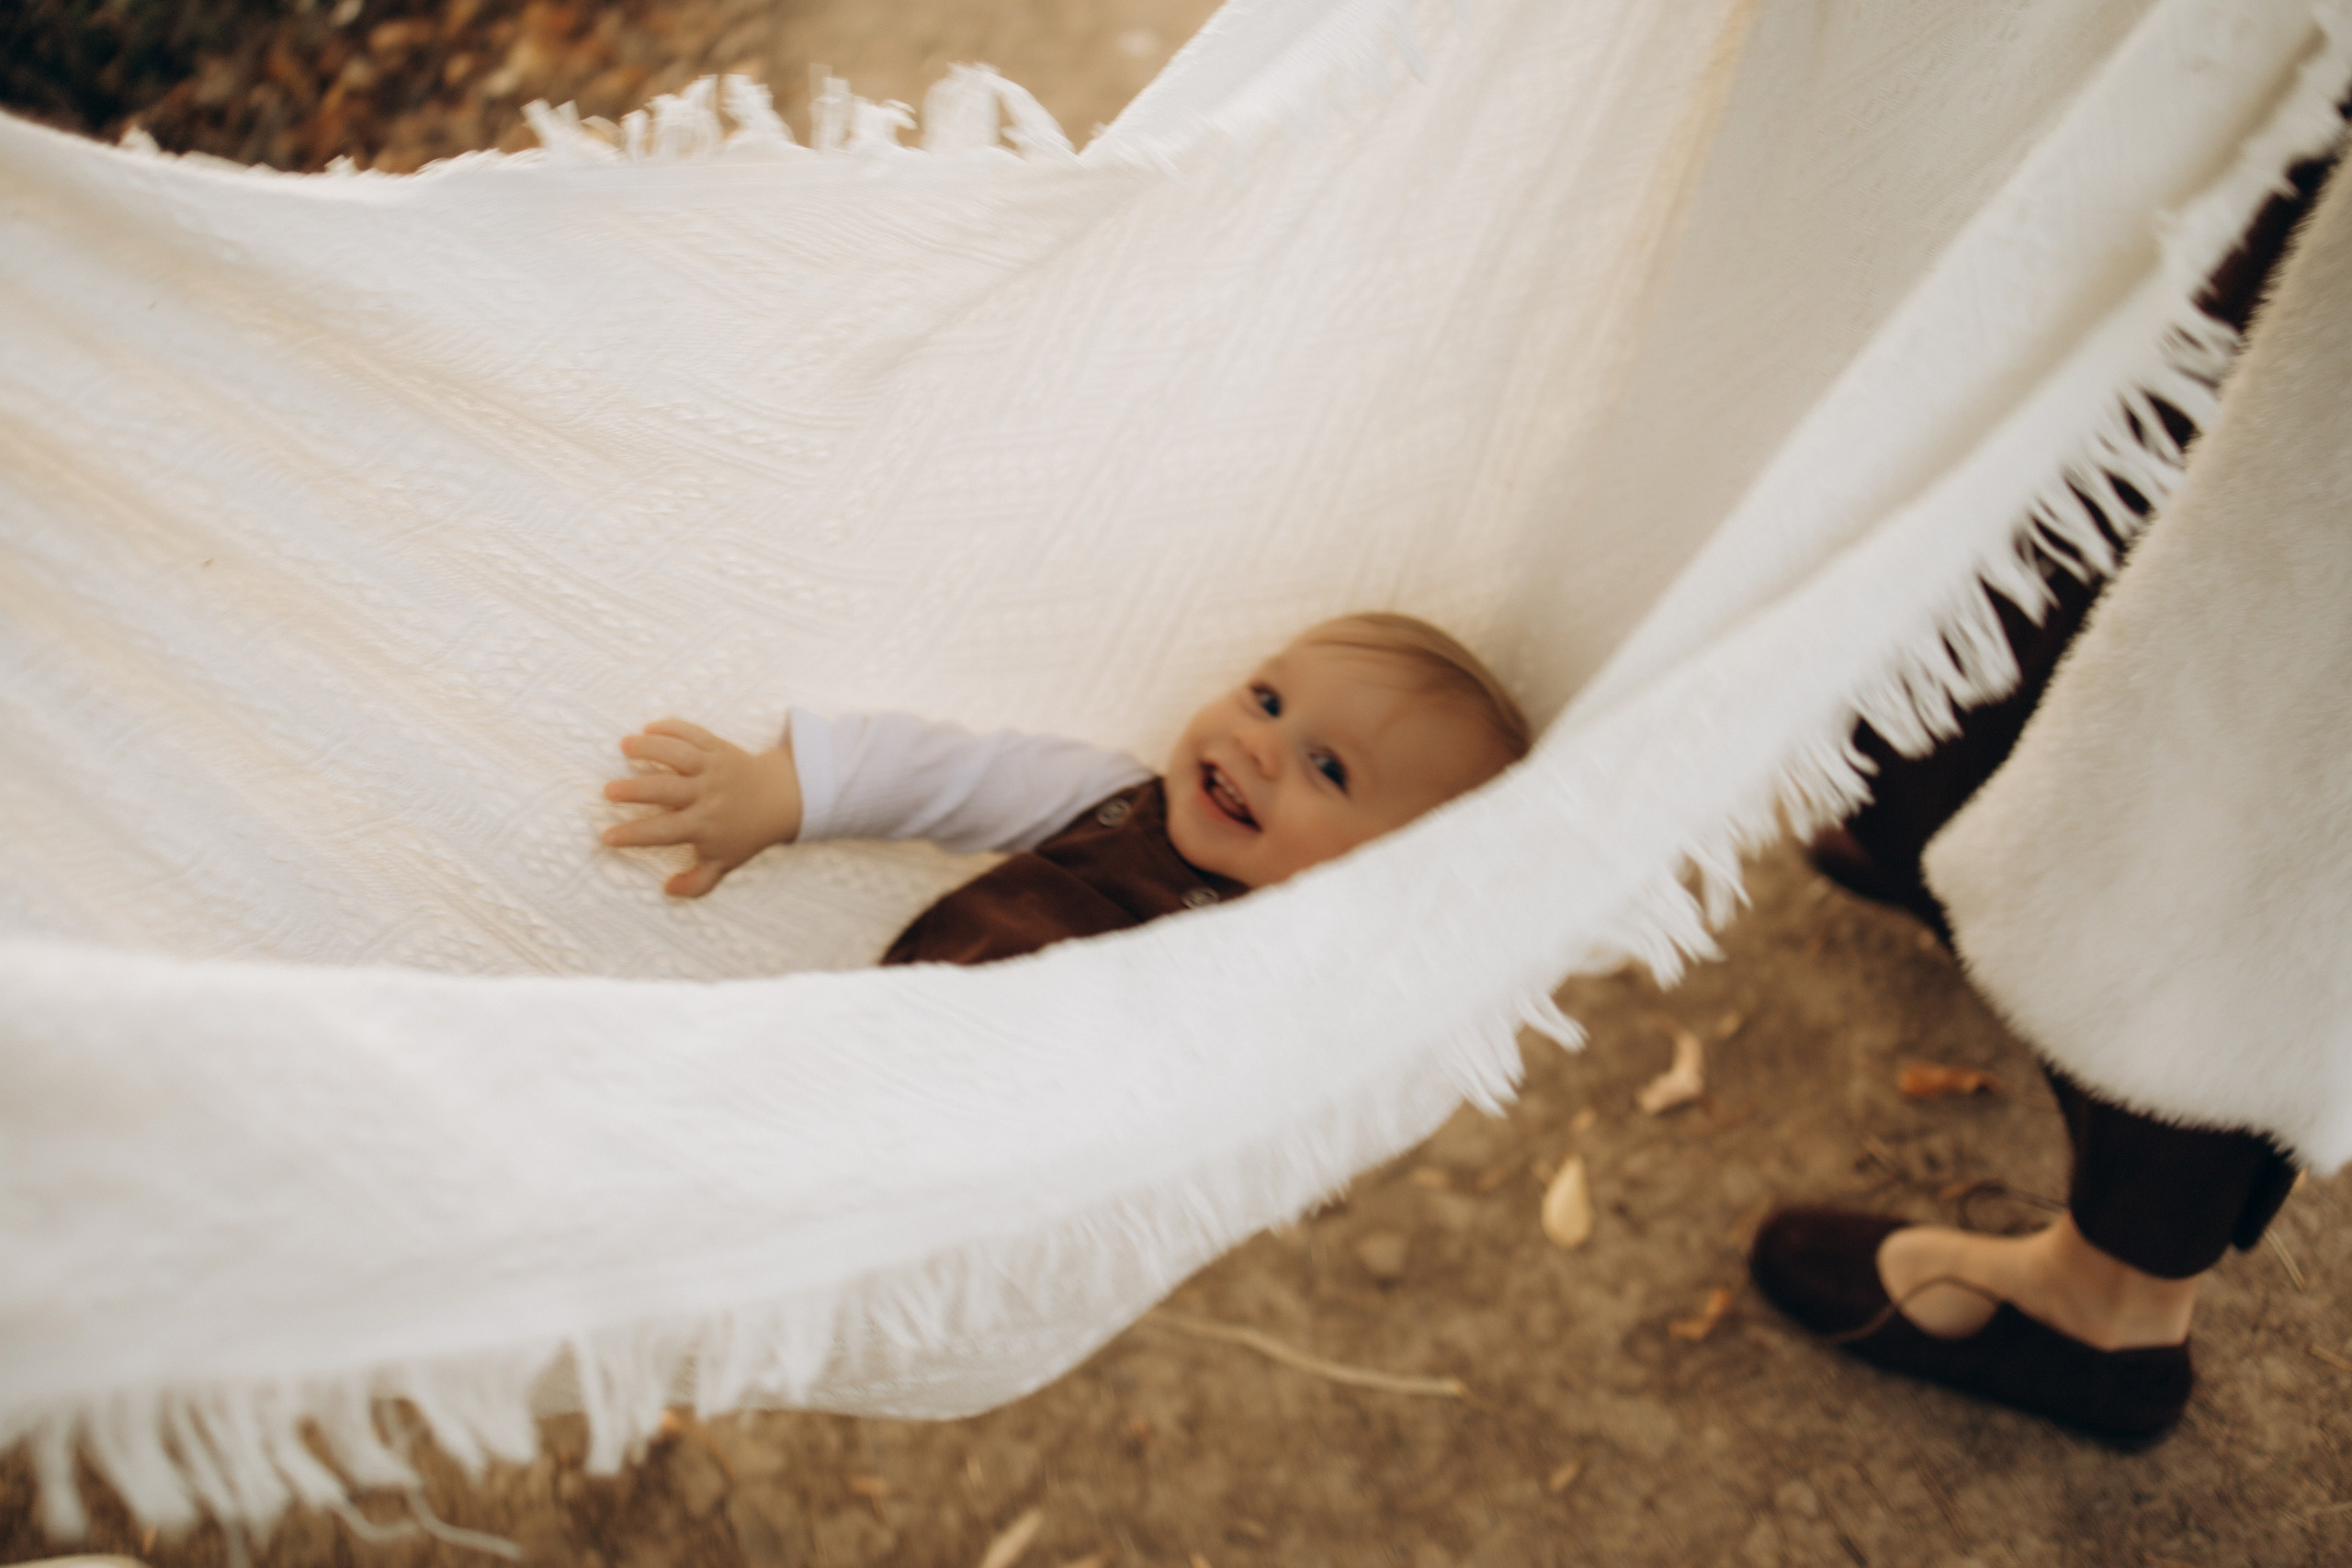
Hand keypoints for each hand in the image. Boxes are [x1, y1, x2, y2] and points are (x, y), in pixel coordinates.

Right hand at [602, 718, 802, 897]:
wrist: (780, 798)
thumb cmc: (744, 833)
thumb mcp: (725, 863)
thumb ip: (697, 883)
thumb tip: (668, 890)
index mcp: (704, 825)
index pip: (663, 831)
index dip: (635, 835)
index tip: (608, 836)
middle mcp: (707, 795)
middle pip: (666, 790)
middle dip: (635, 789)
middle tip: (609, 790)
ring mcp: (713, 769)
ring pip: (678, 755)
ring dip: (650, 747)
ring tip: (624, 745)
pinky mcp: (719, 748)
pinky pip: (693, 734)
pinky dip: (671, 728)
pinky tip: (649, 728)